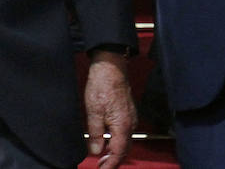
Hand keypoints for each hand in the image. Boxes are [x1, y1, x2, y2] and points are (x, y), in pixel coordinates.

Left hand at [85, 51, 136, 167]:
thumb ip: (96, 134)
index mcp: (122, 126)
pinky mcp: (128, 111)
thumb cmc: (102, 85)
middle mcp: (130, 123)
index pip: (118, 153)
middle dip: (113, 160)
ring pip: (125, 141)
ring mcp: (131, 116)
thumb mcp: (93, 111)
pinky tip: (108, 139)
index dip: (110, 165)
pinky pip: (125, 131)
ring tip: (103, 156)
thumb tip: (96, 151)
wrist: (111, 65)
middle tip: (101, 166)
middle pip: (124, 149)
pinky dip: (118, 140)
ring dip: (115, 151)